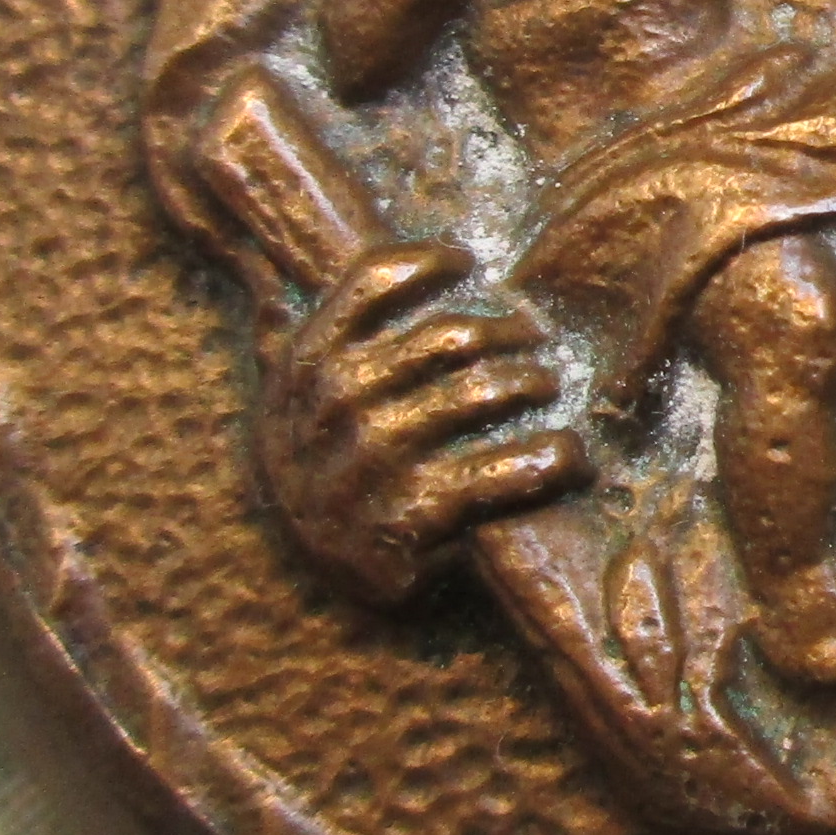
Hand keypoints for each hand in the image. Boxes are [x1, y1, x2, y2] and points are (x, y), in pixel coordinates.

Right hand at [255, 242, 587, 602]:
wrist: (315, 574)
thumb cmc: (317, 467)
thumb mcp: (285, 405)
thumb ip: (284, 342)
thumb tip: (265, 278)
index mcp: (309, 362)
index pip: (374, 280)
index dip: (430, 261)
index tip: (467, 263)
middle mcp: (339, 403)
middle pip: (450, 336)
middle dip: (508, 333)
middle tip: (535, 342)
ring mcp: (377, 460)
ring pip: (482, 394)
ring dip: (533, 385)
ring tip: (548, 388)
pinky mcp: (416, 517)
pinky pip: (502, 473)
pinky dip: (550, 459)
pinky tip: (570, 455)